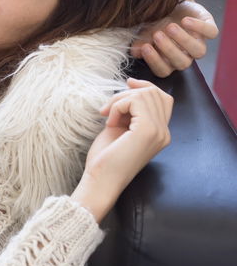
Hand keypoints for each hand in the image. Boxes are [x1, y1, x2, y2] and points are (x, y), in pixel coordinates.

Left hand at [73, 78, 173, 221]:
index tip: (127, 84)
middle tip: (108, 110)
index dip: (146, 86)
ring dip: (119, 100)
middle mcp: (164, 132)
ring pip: (145, 94)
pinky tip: (109, 123)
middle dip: (126, 94)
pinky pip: (135, 101)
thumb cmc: (105, 158)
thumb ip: (129, 112)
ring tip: (108, 117)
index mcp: (160, 133)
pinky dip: (117, 106)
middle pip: (154, 93)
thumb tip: (131, 87)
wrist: (100, 180)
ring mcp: (158, 131)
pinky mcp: (147, 130)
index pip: (164, 99)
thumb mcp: (120, 128)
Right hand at [130, 0, 218, 76]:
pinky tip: (185, 20)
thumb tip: (135, 51)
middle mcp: (185, 55)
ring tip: (170, 27)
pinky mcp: (209, 29)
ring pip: (199, 52)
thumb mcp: (145, 31)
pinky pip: (211, 33)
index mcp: (169, 60)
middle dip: (169, 50)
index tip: (146, 47)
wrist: (172, 4)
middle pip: (182, 64)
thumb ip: (141, 42)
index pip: (163, 70)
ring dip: (184, 40)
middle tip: (157, 35)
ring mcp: (199, 43)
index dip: (155, 61)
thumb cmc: (156, 22)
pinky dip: (199, 27)